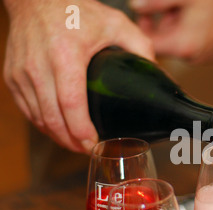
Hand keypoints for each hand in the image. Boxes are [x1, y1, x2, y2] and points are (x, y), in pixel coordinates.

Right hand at [2, 0, 154, 152]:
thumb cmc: (74, 10)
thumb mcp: (115, 23)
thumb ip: (140, 46)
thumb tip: (157, 71)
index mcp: (66, 56)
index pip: (71, 105)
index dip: (81, 131)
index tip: (94, 145)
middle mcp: (39, 67)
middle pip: (53, 119)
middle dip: (71, 142)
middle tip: (89, 150)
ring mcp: (21, 73)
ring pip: (38, 119)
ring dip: (57, 136)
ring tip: (76, 143)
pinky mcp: (12, 76)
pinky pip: (27, 110)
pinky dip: (43, 124)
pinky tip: (58, 129)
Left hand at [129, 0, 212, 62]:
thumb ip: (154, 2)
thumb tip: (135, 7)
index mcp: (185, 46)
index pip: (151, 45)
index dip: (142, 28)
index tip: (142, 14)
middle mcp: (196, 57)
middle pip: (166, 45)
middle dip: (161, 24)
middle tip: (164, 6)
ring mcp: (208, 56)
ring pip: (180, 43)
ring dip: (175, 26)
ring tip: (183, 7)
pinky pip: (195, 44)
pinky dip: (190, 31)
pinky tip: (198, 15)